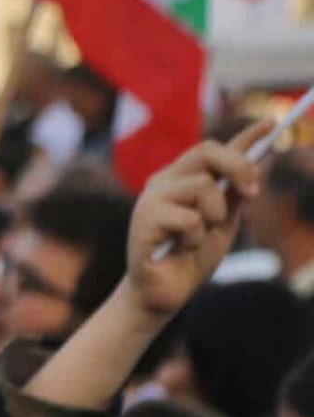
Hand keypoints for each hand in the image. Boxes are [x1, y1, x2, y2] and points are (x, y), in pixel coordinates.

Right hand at [125, 121, 270, 316]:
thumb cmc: (191, 258)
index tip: (273, 122)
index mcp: (182, 180)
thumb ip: (234, 194)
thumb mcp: (223, 222)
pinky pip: (189, 219)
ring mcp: (151, 198)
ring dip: (213, 216)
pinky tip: (180, 249)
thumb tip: (259, 163)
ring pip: (202, 186)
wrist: (165, 294)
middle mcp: (164, 182)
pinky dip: (195, 239)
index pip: (215, 149)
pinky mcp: (143, 220)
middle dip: (238, 168)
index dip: (245, 135)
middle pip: (207, 151)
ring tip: (198, 238)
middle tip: (252, 194)